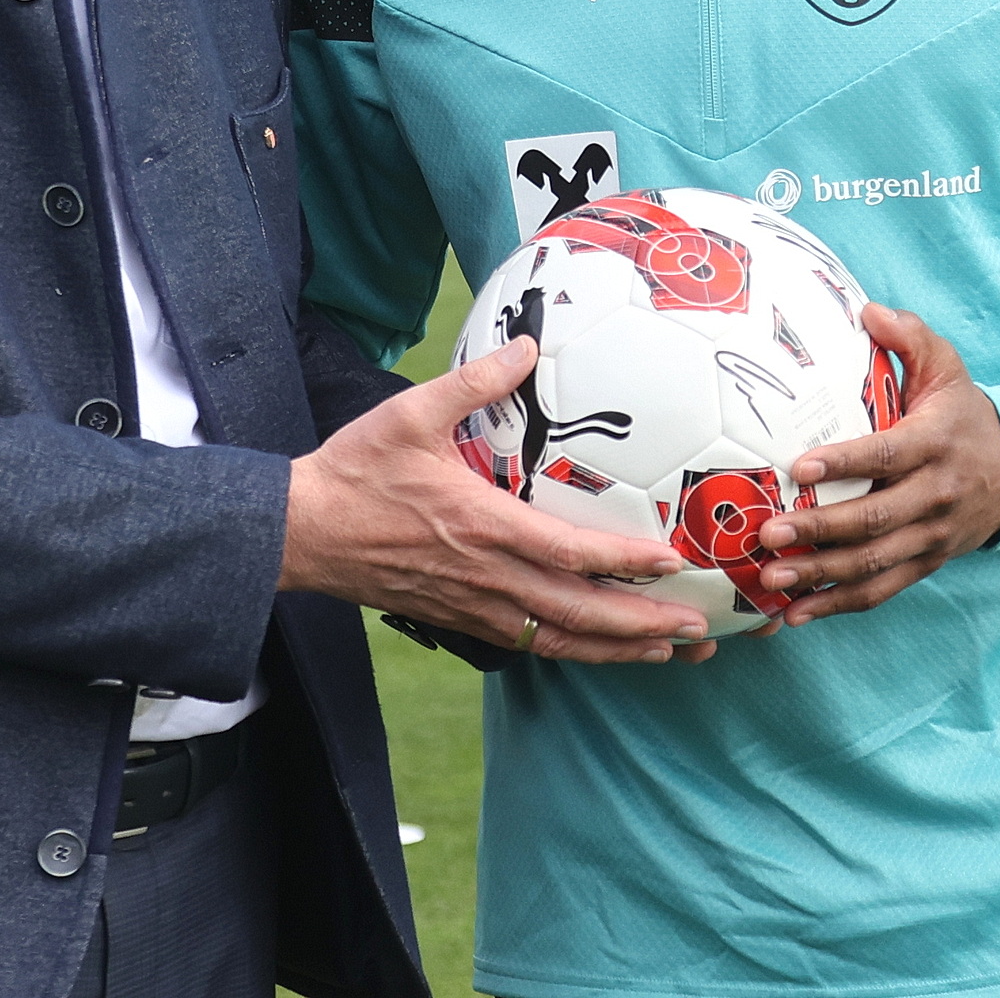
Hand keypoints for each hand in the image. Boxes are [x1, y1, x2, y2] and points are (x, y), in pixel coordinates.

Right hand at [281, 338, 709, 662]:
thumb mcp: (411, 413)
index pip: (569, 553)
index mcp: (483, 526)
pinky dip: (573, 651)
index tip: (671, 563)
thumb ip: (474, 380)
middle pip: (578, 614)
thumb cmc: (356, 472)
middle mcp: (486, 577)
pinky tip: (599, 650)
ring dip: (617, 651)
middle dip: (642, 627)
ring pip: (558, 640)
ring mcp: (473, 606)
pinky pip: (528, 644)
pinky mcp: (458, 619)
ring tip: (667, 655)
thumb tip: (528, 345)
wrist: (302, 533)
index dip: (625, 562)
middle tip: (698, 632)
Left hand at [752, 306, 999, 625]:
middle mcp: (935, 496)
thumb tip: (868, 310)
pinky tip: (795, 614)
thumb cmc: (962, 413)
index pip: (887, 456)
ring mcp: (931, 536)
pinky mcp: (925, 563)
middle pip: (875, 520)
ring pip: (874, 564)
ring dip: (821, 575)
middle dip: (821, 530)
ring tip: (772, 576)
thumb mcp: (947, 367)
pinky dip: (838, 605)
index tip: (800, 468)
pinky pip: (881, 590)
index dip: (845, 463)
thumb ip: (910, 336)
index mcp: (935, 444)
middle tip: (770, 532)